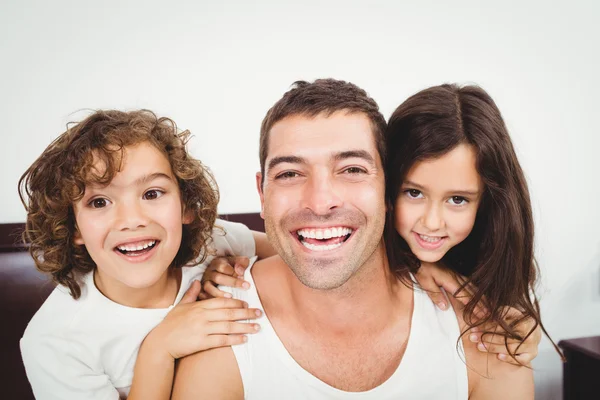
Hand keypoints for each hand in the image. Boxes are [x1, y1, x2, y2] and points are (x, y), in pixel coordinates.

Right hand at [146, 280, 260, 360]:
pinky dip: (234, 339)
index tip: (247, 304)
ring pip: (228, 327)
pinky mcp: (201, 342)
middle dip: (246, 313)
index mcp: (199, 306)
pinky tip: (244, 339)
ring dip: (244, 327)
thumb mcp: (180, 306)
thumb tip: (198, 281)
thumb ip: (192, 294)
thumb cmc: (170, 324)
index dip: (236, 303)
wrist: (160, 343)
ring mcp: (202, 329)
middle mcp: (202, 316)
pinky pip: (221, 340)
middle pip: (229, 313)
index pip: (222, 302)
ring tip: (256, 327)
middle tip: (259, 313)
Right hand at [199, 256, 250, 299]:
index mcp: (217, 263)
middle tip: (246, 287)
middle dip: (232, 282)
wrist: (218, 273)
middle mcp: (209, 272)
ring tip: (231, 297)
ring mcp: (204, 282)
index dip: (233, 271)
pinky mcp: (202, 291)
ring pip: (208, 287)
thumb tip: (241, 270)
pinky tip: (220, 304)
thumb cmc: (230, 267)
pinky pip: (203, 296)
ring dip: (219, 293)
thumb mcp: (236, 262)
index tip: (243, 276)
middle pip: (218, 277)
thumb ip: (241, 263)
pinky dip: (210, 300)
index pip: (223, 266)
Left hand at [414, 262, 483, 314]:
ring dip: (481, 297)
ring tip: (489, 306)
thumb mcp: (424, 282)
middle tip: (491, 314)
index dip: (474, 307)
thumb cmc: (421, 269)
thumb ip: (435, 295)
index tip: (483, 315)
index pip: (464, 297)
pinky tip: (479, 293)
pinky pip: (469, 282)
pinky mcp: (455, 273)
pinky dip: (476, 289)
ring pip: (472, 287)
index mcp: (449, 281)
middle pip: (472, 293)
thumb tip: (445, 307)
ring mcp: (456, 274)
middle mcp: (456, 278)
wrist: (419, 255)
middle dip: (482, 304)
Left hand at [469, 307, 540, 365]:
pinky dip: (510, 358)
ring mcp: (532, 345)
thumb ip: (499, 312)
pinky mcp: (532, 355)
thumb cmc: (516, 319)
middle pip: (506, 336)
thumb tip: (484, 313)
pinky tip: (499, 356)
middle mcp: (530, 332)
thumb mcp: (509, 312)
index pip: (503, 325)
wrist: (531, 329)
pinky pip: (521, 359)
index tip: (474, 328)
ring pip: (510, 348)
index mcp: (525, 320)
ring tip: (479, 346)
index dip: (487, 326)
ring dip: (493, 347)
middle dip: (486, 337)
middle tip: (473, 338)